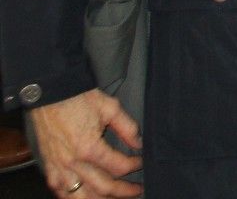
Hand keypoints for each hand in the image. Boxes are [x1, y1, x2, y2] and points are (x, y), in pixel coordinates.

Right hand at [26, 88, 142, 197]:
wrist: (51, 94)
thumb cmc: (78, 98)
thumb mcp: (111, 107)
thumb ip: (128, 128)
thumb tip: (138, 143)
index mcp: (89, 148)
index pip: (119, 167)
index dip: (134, 166)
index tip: (141, 162)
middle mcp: (73, 163)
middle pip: (102, 188)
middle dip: (123, 192)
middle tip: (136, 191)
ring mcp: (58, 167)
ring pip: (80, 196)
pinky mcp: (48, 167)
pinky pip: (60, 190)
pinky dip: (72, 197)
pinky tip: (85, 197)